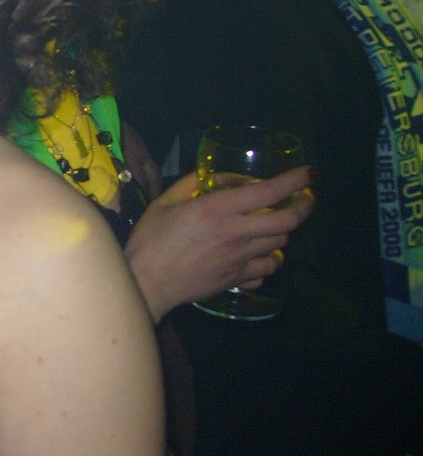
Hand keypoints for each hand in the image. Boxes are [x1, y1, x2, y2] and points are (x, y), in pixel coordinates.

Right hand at [123, 165, 313, 321]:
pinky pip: (268, 269)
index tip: (308, 174)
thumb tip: (220, 178)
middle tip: (305, 199)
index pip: (268, 192)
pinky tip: (261, 255)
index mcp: (217, 209)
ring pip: (279, 243)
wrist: (146, 282)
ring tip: (274, 224)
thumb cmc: (150, 239)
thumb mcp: (165, 202)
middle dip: (304, 206)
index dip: (294, 181)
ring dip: (282, 231)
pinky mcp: (237, 278)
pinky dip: (270, 259)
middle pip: (287, 221)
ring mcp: (240, 258)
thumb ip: (192, 183)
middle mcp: (236, 233)